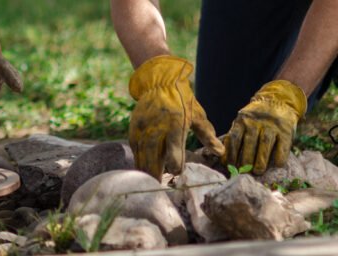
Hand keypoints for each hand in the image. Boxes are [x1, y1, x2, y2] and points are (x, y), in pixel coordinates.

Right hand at [128, 56, 224, 178]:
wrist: (159, 82)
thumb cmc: (183, 100)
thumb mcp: (198, 116)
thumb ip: (208, 136)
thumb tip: (220, 152)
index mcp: (175, 126)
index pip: (174, 154)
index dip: (176, 166)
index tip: (178, 172)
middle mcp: (157, 130)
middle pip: (154, 160)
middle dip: (158, 175)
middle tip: (161, 186)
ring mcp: (143, 130)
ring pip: (142, 157)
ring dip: (147, 170)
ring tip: (151, 182)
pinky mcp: (133, 130)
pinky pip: (136, 150)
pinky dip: (140, 160)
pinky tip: (144, 167)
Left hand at [222, 80, 305, 173]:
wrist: (277, 100)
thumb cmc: (255, 119)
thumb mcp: (242, 122)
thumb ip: (235, 136)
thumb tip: (224, 158)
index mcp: (242, 120)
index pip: (235, 138)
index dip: (231, 154)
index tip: (230, 167)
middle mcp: (256, 122)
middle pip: (249, 143)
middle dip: (246, 159)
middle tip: (244, 172)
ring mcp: (272, 125)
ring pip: (265, 144)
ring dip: (261, 160)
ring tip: (257, 171)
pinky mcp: (286, 129)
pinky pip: (282, 145)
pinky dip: (279, 156)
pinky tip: (276, 165)